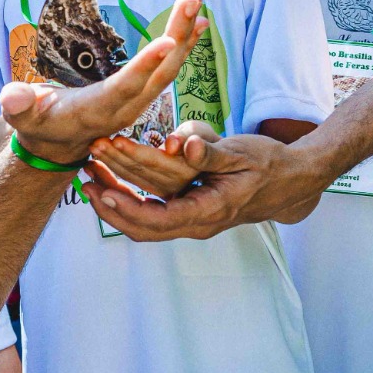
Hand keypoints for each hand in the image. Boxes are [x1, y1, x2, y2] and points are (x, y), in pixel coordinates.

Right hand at [0, 0, 205, 165]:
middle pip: (157, 74)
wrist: (55, 141)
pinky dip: (181, 45)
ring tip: (196, 4)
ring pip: (166, 69)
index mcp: (97, 111)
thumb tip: (13, 96)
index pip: (125, 88)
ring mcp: (136, 102)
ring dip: (184, 37)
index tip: (168, 42)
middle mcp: (124, 108)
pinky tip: (196, 23)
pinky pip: (165, 68)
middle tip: (191, 2)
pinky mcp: (140, 92)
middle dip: (176, 38)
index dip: (145, 66)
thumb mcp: (21, 116)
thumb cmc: (36, 122)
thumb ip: (18, 106)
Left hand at [85, 128, 327, 239]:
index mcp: (208, 211)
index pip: (158, 220)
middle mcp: (196, 223)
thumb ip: (211, 150)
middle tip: (83, 178)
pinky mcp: (188, 213)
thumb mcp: (243, 152)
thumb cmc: (268, 163)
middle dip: (109, 204)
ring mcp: (191, 222)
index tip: (103, 190)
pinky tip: (110, 180)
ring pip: (142, 223)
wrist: (289, 183)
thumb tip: (184, 145)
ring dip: (113, 201)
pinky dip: (128, 199)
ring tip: (87, 176)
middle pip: (142, 227)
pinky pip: (151, 214)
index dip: (127, 208)